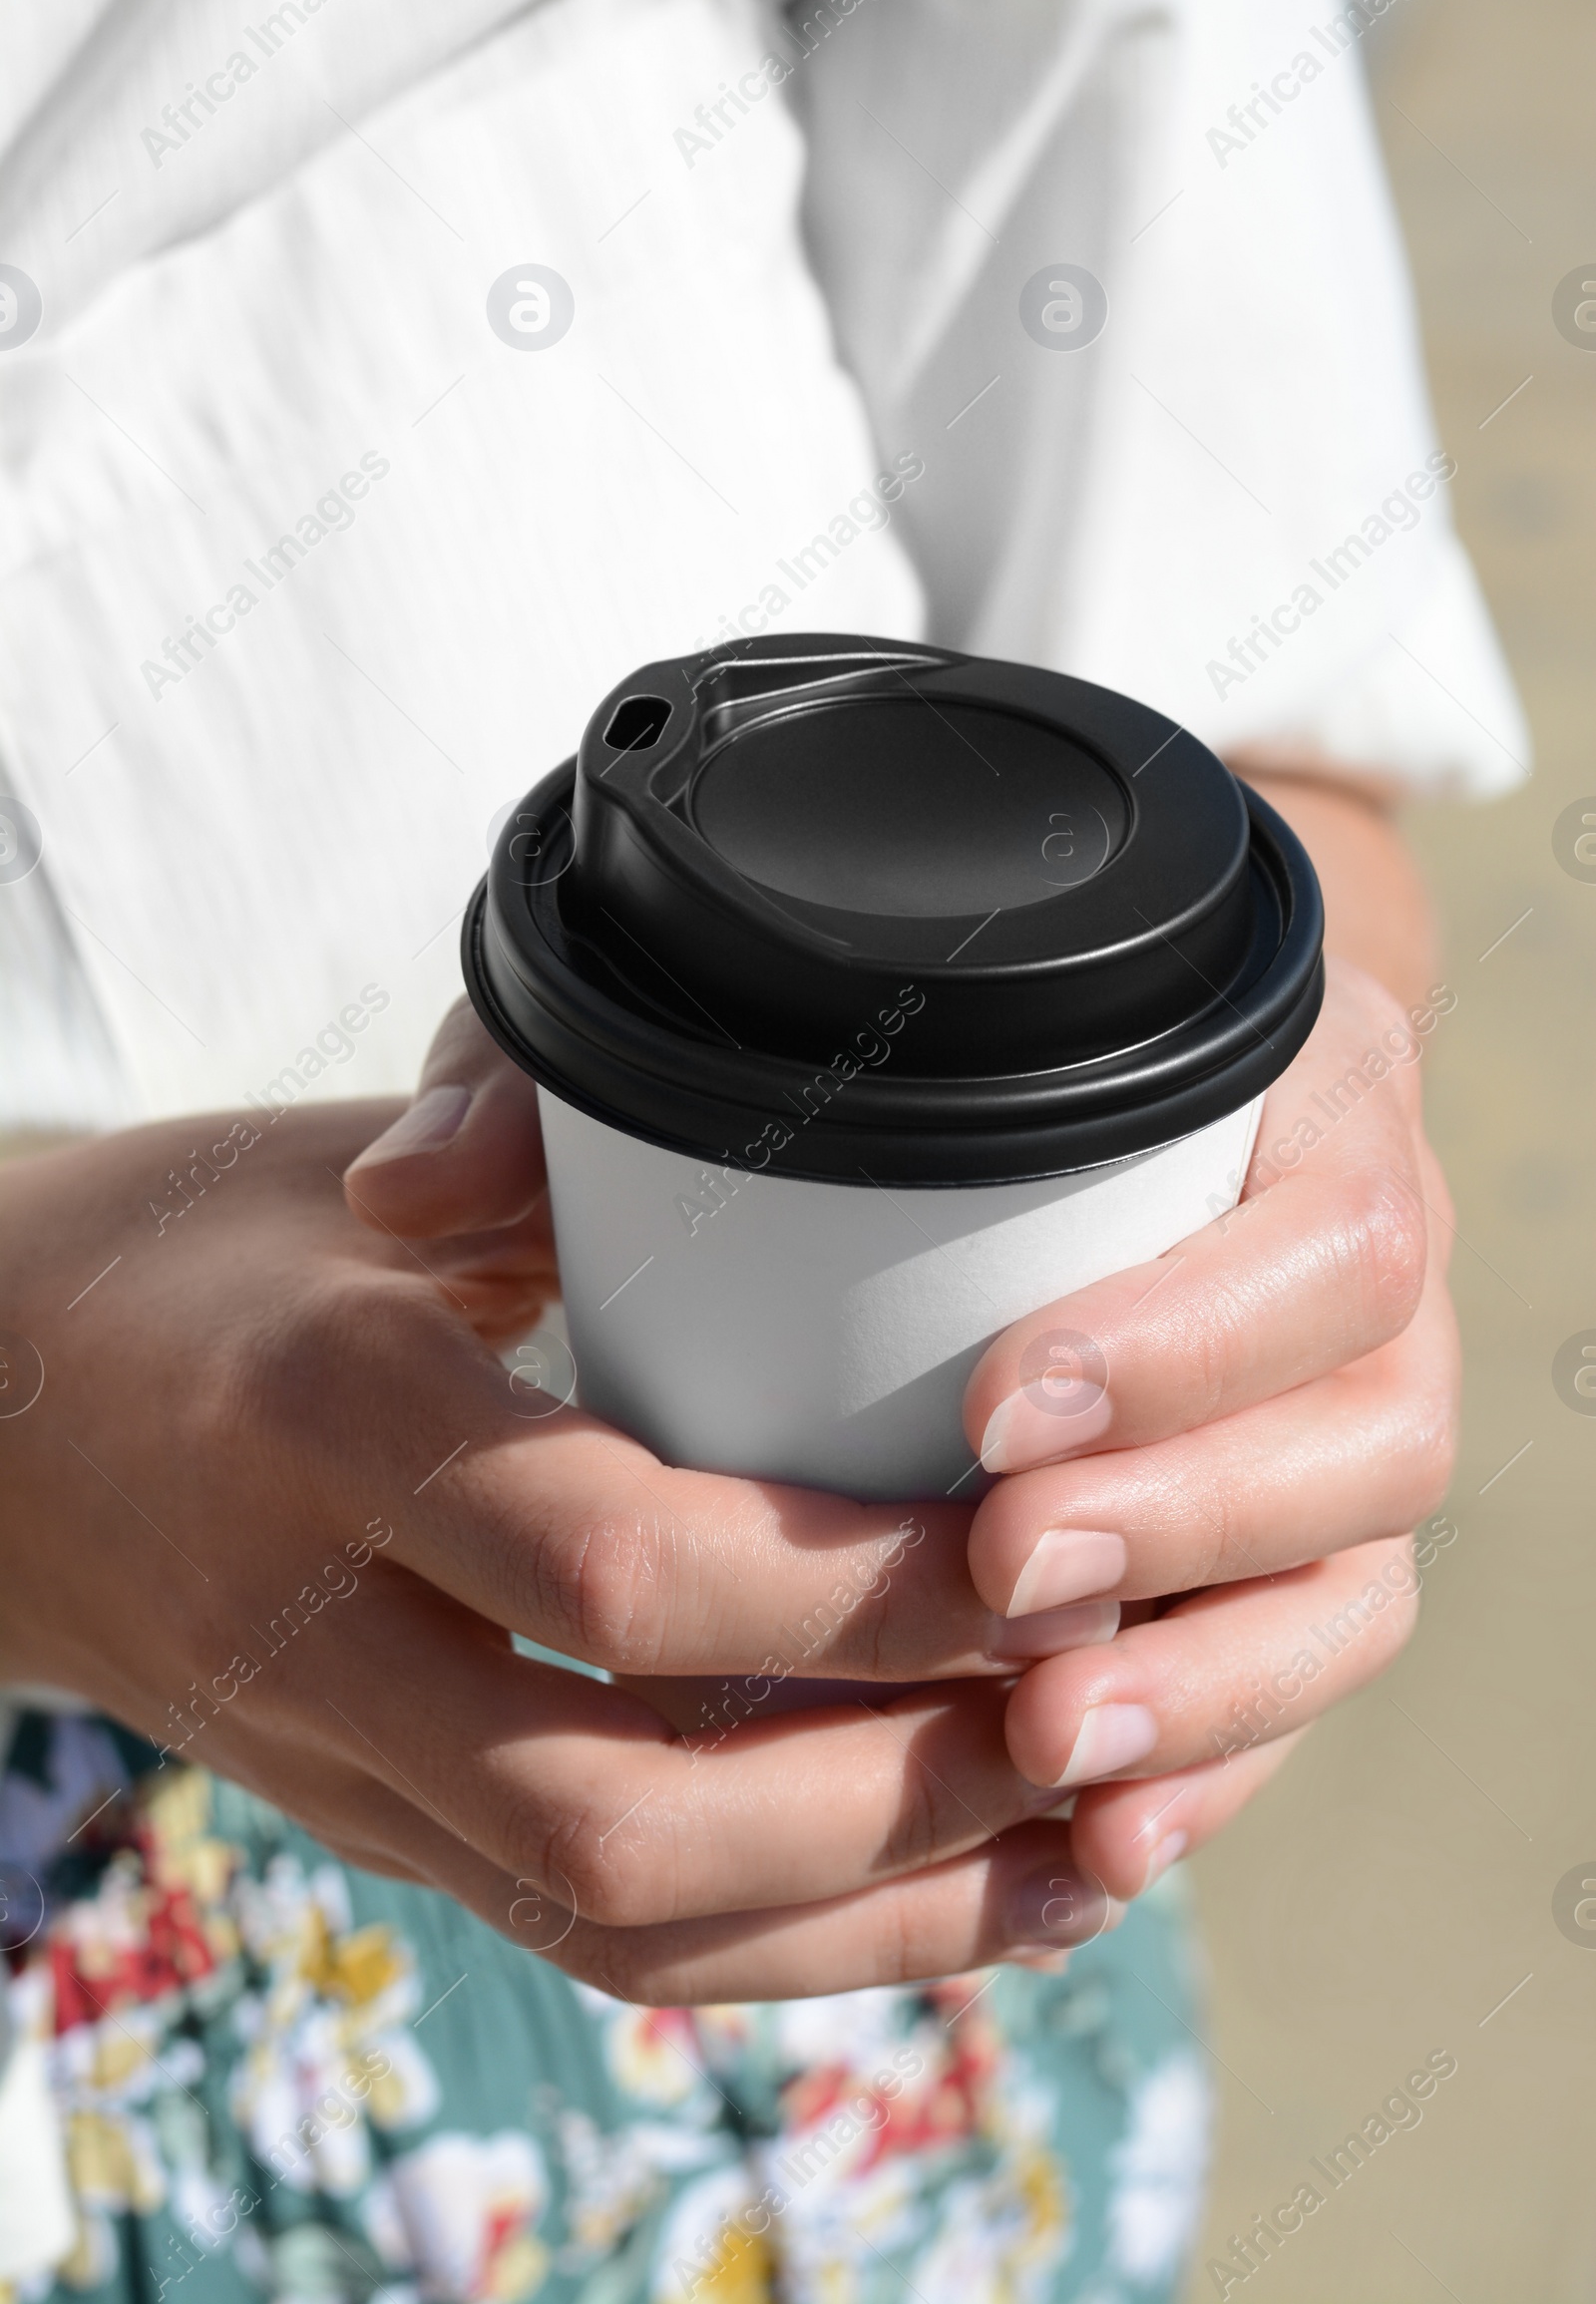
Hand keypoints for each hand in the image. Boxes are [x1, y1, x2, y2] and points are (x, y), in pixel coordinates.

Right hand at [0, 1090, 1126, 2003]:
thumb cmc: (194, 1256)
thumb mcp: (343, 1155)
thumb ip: (525, 1135)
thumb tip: (759, 1145)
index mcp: (324, 1415)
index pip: (611, 1557)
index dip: (859, 1587)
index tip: (1046, 1547)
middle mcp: (314, 1627)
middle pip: (617, 1811)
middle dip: (894, 1789)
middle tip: (1096, 1706)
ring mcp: (333, 1760)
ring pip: (611, 1923)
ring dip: (871, 1914)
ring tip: (1084, 1845)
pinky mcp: (373, 1826)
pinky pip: (584, 1942)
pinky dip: (790, 1949)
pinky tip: (953, 1901)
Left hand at [961, 954, 1458, 1897]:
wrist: (1181, 1098)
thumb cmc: (1045, 1046)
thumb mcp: (1011, 1011)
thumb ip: (870, 1066)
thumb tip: (575, 1136)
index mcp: (1332, 1125)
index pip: (1339, 1243)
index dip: (1189, 1347)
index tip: (999, 1407)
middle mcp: (1377, 1293)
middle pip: (1376, 1439)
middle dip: (1185, 1523)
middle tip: (1007, 1568)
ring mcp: (1363, 1430)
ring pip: (1358, 1585)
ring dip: (1206, 1682)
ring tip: (1048, 1735)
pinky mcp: (1316, 1556)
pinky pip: (1300, 1680)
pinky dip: (1208, 1767)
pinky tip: (1101, 1840)